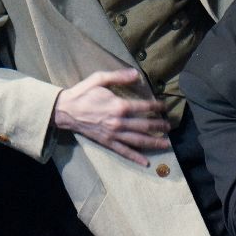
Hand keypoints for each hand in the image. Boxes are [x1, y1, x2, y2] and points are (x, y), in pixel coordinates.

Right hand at [54, 69, 170, 166]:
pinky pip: (123, 151)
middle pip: (145, 125)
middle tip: (169, 127)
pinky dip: (135, 157)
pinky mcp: (107, 142)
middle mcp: (119, 122)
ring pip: (138, 140)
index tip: (164, 106)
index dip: (156, 106)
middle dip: (159, 126)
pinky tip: (145, 162)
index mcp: (118, 106)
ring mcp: (113, 134)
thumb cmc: (83, 93)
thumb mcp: (99, 78)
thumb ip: (119, 76)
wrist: (65, 110)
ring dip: (153, 142)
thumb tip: (136, 73)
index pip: (144, 106)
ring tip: (166, 144)